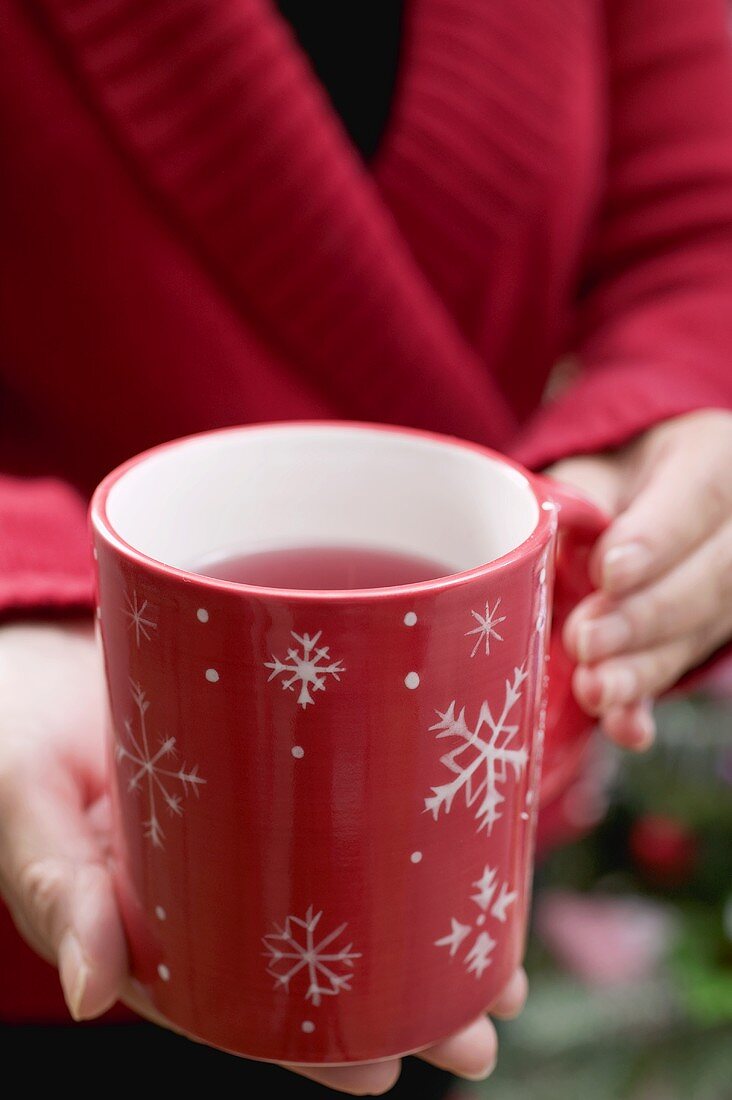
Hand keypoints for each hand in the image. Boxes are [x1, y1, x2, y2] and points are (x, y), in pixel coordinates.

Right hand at [0, 620, 525, 1093]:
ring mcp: (268, 826)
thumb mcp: (26, 813)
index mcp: (166, 923)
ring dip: (432, 928)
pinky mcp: (296, 759)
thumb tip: (88, 992)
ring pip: (359, 892)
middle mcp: (229, 886)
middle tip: (479, 1023)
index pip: (246, 1002)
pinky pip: (362, 805)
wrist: (50, 664)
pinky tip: (478, 841)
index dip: (313, 1043)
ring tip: (504, 959)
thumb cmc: (24, 747)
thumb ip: (56, 890)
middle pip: (324, 957)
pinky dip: (418, 832)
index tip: (381, 1070)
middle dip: (404, 999)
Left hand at [546, 409, 731, 748]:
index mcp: (713, 463)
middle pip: (709, 578)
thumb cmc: (613, 480)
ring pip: (698, 633)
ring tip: (594, 689)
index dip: (656, 540)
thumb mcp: (596, 468)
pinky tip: (627, 730)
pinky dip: (646, 704)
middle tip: (585, 639)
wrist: (641, 502)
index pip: (698, 500)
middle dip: (644, 616)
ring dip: (642, 668)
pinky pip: (678, 671)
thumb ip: (577, 495)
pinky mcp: (701, 638)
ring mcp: (727, 593)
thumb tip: (540, 532)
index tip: (608, 571)